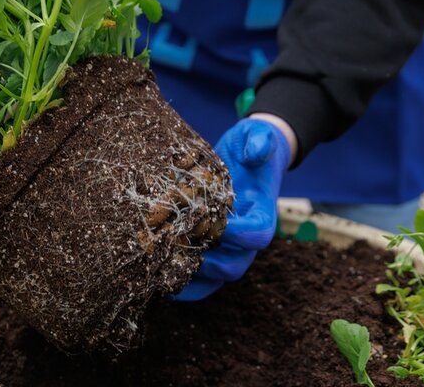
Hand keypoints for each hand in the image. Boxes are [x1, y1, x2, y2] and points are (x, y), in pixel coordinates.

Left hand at [173, 116, 292, 300]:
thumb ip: (260, 140)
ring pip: (217, 277)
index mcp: (262, 213)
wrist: (246, 158)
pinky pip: (204, 278)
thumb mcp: (257, 136)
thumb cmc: (251, 147)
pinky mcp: (212, 248)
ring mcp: (229, 246)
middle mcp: (247, 237)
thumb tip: (257, 150)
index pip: (258, 234)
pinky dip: (185, 285)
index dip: (238, 233)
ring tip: (164, 278)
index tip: (213, 222)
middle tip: (181, 253)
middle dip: (210, 265)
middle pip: (236, 264)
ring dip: (192, 280)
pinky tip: (161, 285)